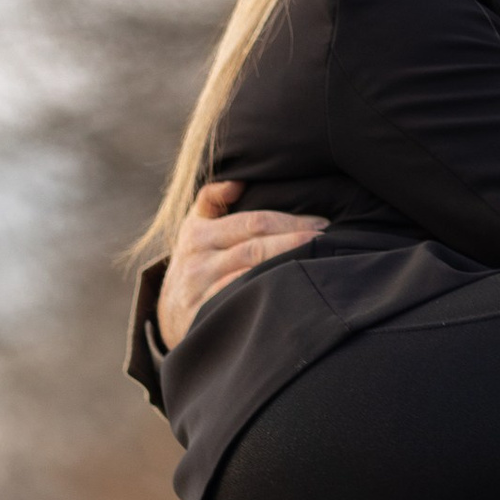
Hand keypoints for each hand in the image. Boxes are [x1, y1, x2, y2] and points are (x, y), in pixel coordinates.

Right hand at [154, 180, 326, 350]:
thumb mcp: (193, 228)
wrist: (169, 315)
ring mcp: (200, 290)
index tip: (322, 224)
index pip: (253, 222)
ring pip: (251, 275)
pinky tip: (296, 291)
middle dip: (296, 242)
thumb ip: (211, 201)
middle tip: (329, 241)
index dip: (291, 222)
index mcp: (198, 233)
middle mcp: (198, 260)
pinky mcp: (205, 317)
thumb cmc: (195, 264)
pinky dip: (269, 295)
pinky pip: (242, 302)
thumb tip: (238, 182)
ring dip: (289, 268)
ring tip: (320, 262)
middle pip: (256, 247)